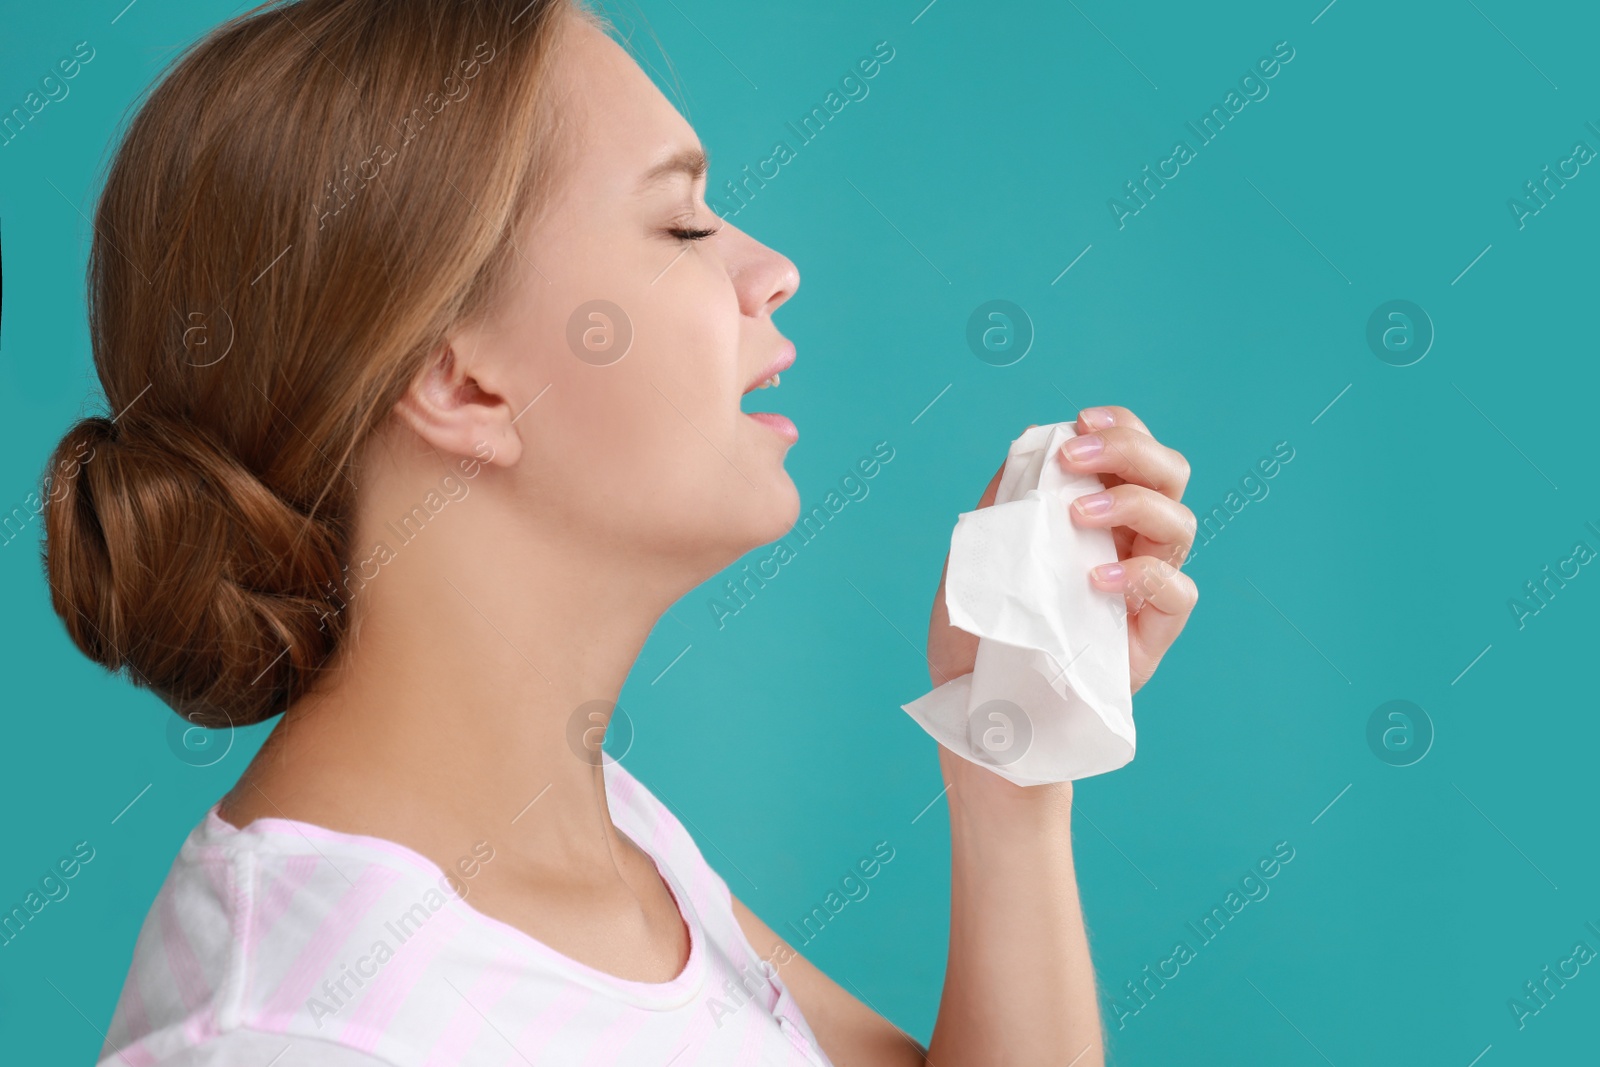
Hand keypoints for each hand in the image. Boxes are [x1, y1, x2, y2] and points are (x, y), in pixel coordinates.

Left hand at [923, 407, 1197, 696]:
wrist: (973, 703)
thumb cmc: (978, 628)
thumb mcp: (981, 551)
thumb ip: (1008, 498)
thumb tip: (1032, 443)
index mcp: (1098, 517)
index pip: (1134, 453)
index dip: (1120, 427)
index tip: (1078, 422)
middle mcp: (1129, 545)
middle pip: (1170, 475)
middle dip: (1131, 449)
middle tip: (1076, 455)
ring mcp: (1143, 590)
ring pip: (1180, 524)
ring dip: (1132, 502)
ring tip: (1077, 515)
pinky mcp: (1149, 638)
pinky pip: (1178, 593)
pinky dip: (1142, 576)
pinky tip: (1095, 578)